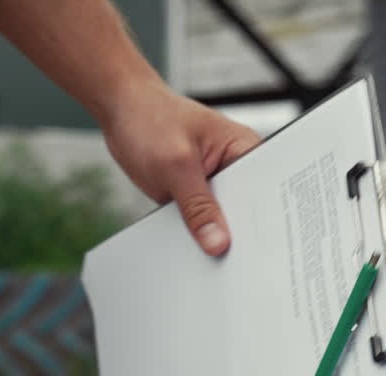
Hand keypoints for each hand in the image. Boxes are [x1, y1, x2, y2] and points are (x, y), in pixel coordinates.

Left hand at [99, 81, 261, 255]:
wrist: (122, 110)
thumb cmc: (150, 119)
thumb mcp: (176, 165)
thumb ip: (197, 206)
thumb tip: (217, 241)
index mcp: (244, 149)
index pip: (263, 193)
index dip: (259, 222)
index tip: (251, 249)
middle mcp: (234, 167)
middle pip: (245, 211)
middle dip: (234, 232)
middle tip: (224, 254)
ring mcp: (215, 182)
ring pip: (222, 220)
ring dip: (211, 233)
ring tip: (205, 250)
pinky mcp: (195, 194)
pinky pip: (200, 220)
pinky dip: (194, 232)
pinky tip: (190, 243)